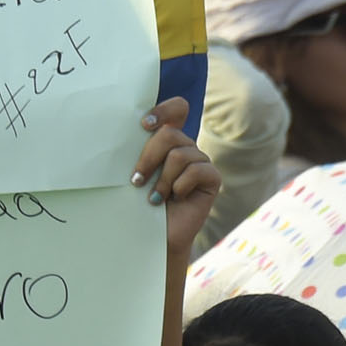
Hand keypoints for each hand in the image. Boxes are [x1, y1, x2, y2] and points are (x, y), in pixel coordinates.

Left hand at [130, 97, 219, 256]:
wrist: (153, 237)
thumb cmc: (138, 205)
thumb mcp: (135, 173)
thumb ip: (137, 151)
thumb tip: (133, 132)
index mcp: (168, 141)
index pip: (177, 108)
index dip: (165, 109)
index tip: (144, 124)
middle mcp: (186, 147)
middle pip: (170, 133)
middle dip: (148, 157)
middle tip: (136, 180)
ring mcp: (201, 162)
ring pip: (179, 154)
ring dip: (162, 179)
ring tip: (154, 198)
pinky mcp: (212, 178)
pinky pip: (197, 170)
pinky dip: (180, 186)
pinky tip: (175, 199)